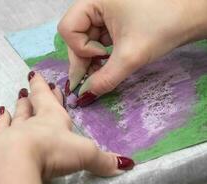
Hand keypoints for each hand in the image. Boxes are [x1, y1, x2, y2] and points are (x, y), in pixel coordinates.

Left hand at [0, 72, 133, 183]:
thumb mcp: (84, 153)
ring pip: (14, 115)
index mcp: (52, 119)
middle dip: (32, 96)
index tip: (43, 78)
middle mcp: (31, 123)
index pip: (50, 100)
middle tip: (27, 86)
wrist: (16, 162)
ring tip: (12, 100)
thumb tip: (127, 165)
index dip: (48, 90)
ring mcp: (11, 133)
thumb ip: (104, 159)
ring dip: (16, 107)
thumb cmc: (53, 150)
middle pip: (32, 105)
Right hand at [58, 0, 206, 105]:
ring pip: (86, 39)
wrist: (193, 16)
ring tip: (101, 73)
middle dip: (83, 59)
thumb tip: (84, 96)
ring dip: (91, 59)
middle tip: (89, 81)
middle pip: (75, 35)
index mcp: (94, 0)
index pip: (68, 28)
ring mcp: (104, 11)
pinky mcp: (112, 20)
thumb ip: (105, 79)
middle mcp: (95, 3)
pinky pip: (97, 39)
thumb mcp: (130, 55)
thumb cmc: (162, 27)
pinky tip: (106, 65)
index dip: (80, 48)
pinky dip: (100, 55)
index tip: (101, 57)